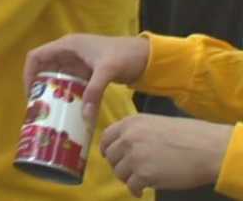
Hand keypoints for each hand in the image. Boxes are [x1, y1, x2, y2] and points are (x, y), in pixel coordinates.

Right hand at [23, 34, 149, 121]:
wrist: (147, 56)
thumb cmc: (125, 55)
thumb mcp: (107, 71)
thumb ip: (94, 92)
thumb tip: (86, 117)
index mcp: (67, 45)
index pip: (36, 56)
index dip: (29, 73)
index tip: (30, 92)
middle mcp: (68, 51)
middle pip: (44, 67)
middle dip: (39, 84)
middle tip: (39, 104)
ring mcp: (77, 61)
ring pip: (56, 75)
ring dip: (53, 90)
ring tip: (51, 108)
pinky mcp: (86, 71)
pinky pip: (69, 82)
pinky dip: (66, 93)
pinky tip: (68, 107)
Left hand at [102, 115, 231, 196]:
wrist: (208, 149)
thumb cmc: (189, 135)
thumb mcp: (156, 123)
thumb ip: (137, 132)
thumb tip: (124, 145)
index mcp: (131, 123)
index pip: (106, 137)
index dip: (107, 149)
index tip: (111, 157)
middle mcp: (128, 138)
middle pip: (111, 156)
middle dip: (119, 165)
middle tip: (129, 172)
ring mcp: (135, 156)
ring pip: (119, 172)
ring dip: (127, 178)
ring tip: (138, 181)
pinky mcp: (144, 175)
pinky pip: (131, 186)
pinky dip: (135, 190)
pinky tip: (141, 191)